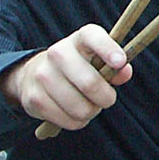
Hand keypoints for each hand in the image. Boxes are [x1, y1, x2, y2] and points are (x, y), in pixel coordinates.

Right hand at [0, 25, 130, 130]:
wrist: (34, 74)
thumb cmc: (79, 66)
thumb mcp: (98, 59)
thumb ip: (116, 65)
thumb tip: (124, 72)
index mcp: (79, 39)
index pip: (93, 37)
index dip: (108, 49)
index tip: (120, 62)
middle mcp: (58, 52)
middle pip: (90, 83)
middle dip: (106, 98)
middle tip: (107, 99)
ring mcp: (43, 76)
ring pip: (81, 108)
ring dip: (92, 112)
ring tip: (88, 105)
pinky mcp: (34, 99)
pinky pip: (69, 121)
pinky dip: (78, 122)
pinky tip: (73, 112)